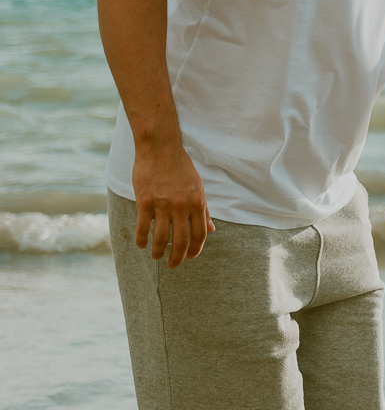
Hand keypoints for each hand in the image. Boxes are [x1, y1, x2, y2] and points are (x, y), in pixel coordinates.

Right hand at [131, 139, 214, 268]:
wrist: (160, 149)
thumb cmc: (181, 168)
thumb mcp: (199, 187)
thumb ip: (204, 210)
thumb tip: (212, 229)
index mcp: (197, 202)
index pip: (200, 234)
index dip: (196, 249)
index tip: (191, 257)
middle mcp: (182, 206)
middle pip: (182, 241)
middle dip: (178, 258)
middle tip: (173, 266)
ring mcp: (162, 205)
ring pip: (161, 238)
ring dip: (158, 252)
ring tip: (156, 257)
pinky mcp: (144, 202)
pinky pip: (142, 228)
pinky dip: (142, 240)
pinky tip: (141, 244)